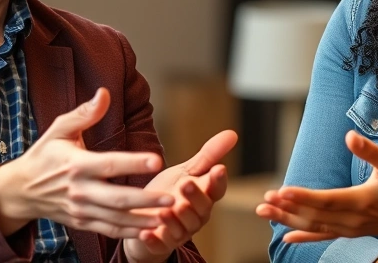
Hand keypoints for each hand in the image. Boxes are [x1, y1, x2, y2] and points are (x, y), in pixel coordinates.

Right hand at [0, 88, 175, 238]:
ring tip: (169, 216)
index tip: (157, 160)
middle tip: (171, 197)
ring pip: (116, 219)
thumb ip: (84, 113)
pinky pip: (109, 230)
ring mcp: (81, 210)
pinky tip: (151, 230)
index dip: (133, 163)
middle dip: (146, 199)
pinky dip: (130, 233)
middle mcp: (80, 190)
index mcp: (77, 165)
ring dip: (143, 220)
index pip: (109, 164)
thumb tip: (104, 93)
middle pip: (117, 198)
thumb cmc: (44, 155)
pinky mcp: (82, 223)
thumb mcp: (59, 130)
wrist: (20, 190)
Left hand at [123, 130, 237, 262]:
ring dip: (174, 220)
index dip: (218, 181)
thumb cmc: (170, 192)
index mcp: (204, 196)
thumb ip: (208, 156)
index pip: (216, 189)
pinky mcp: (161, 243)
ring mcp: (179, 231)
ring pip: (182, 228)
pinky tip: (145, 233)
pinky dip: (153, 240)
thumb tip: (233, 133)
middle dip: (195, 197)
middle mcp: (196, 215)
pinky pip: (160, 244)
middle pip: (201, 209)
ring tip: (165, 210)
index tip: (218, 168)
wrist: (145, 217)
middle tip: (186, 185)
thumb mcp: (187, 171)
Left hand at [255, 130, 377, 243]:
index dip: (304, 197)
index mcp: (360, 201)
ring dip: (287, 219)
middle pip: (314, 215)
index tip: (283, 190)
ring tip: (264, 210)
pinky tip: (285, 237)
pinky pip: (321, 236)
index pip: (327, 200)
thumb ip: (371, 151)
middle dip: (287, 208)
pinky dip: (303, 236)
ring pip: (313, 226)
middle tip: (264, 200)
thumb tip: (349, 136)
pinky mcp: (347, 233)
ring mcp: (348, 229)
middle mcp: (351, 219)